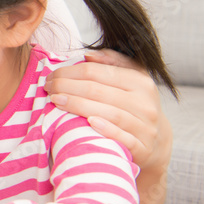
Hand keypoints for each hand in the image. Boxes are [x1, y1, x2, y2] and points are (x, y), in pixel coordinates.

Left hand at [45, 49, 170, 168]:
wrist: (155, 141)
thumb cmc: (133, 105)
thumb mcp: (130, 80)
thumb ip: (112, 63)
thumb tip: (89, 55)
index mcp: (140, 82)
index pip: (98, 72)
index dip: (70, 72)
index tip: (51, 76)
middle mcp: (145, 103)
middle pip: (98, 91)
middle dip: (68, 87)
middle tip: (48, 88)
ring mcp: (146, 127)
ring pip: (109, 113)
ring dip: (78, 106)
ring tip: (56, 101)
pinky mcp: (143, 148)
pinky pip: (123, 138)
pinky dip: (106, 129)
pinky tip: (88, 122)